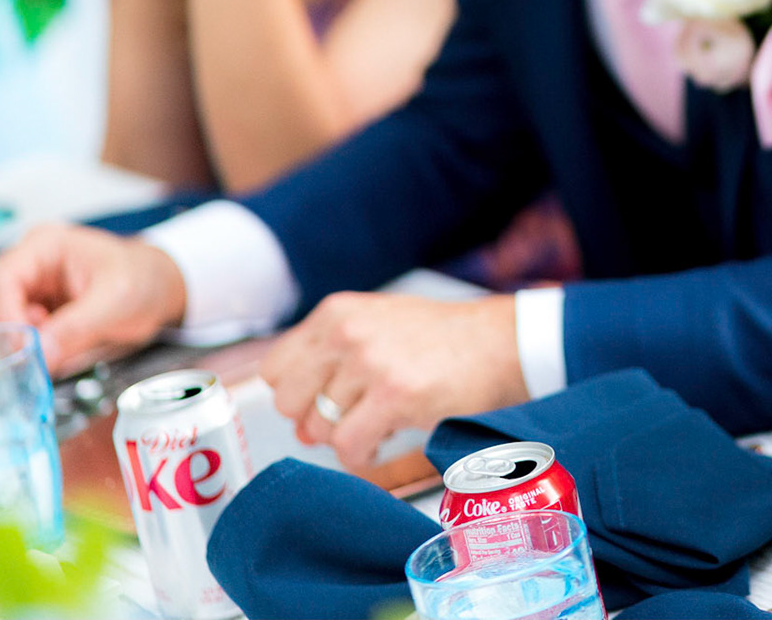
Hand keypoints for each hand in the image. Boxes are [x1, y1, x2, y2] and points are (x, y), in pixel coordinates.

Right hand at [0, 223, 187, 374]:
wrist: (157, 288)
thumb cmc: (142, 281)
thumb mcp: (118, 303)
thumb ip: (78, 328)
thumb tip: (40, 357)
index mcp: (45, 246)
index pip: (2, 281)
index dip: (6, 320)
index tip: (23, 352)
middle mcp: (26, 262)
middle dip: (3, 330)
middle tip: (38, 350)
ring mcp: (24, 286)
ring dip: (9, 340)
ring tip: (51, 342)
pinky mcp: (27, 311)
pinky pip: (4, 333)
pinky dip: (19, 348)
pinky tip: (50, 346)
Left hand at [259, 292, 525, 469]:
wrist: (497, 343)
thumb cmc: (439, 340)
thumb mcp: (377, 329)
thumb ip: (332, 366)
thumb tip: (301, 429)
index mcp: (336, 313)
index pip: (274, 369)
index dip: (296, 394)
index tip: (323, 402)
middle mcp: (346, 333)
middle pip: (288, 403)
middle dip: (315, 420)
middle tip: (352, 418)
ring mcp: (370, 363)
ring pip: (320, 429)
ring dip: (346, 438)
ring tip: (378, 425)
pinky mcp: (395, 395)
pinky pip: (350, 447)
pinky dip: (361, 458)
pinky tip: (383, 444)